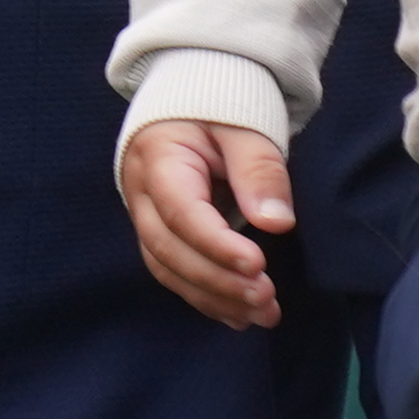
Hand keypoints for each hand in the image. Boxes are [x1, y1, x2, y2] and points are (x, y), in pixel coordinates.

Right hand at [117, 118, 293, 330]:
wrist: (193, 103)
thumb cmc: (221, 111)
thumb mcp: (245, 128)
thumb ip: (259, 171)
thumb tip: (277, 223)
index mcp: (158, 158)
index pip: (180, 211)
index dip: (216, 244)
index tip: (258, 266)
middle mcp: (140, 193)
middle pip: (167, 247)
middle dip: (217, 279)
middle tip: (266, 299)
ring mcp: (144, 215)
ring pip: (166, 267)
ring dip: (213, 296)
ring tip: (262, 315)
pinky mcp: (159, 232)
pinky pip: (172, 272)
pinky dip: (204, 297)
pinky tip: (238, 315)